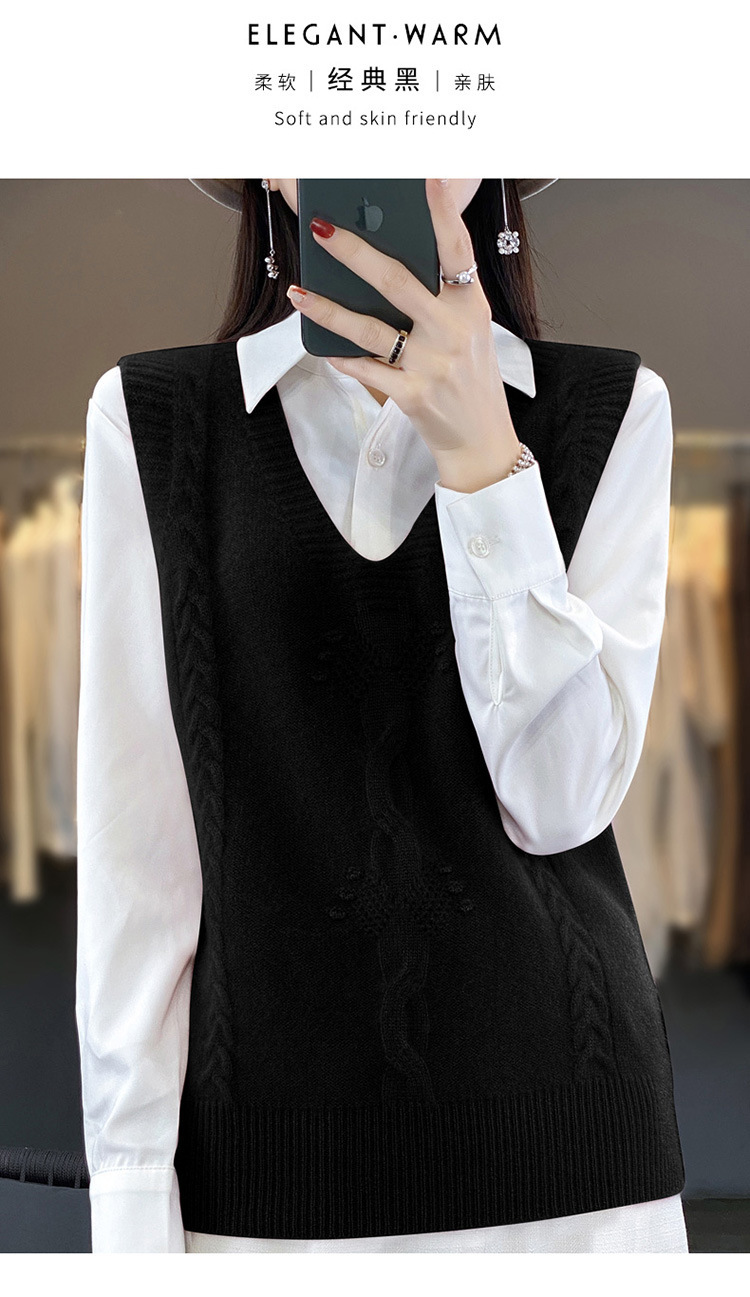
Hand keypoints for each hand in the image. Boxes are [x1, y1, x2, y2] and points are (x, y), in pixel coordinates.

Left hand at [285, 178, 522, 491]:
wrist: (482, 442)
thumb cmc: (469, 378)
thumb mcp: (468, 332)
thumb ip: (437, 299)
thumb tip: (381, 265)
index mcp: (471, 307)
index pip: (457, 250)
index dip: (440, 213)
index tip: (422, 177)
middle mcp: (453, 331)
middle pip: (396, 281)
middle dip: (354, 251)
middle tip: (322, 226)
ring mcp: (433, 365)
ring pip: (369, 328)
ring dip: (328, 309)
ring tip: (299, 291)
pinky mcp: (413, 396)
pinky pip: (365, 369)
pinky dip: (340, 356)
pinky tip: (318, 344)